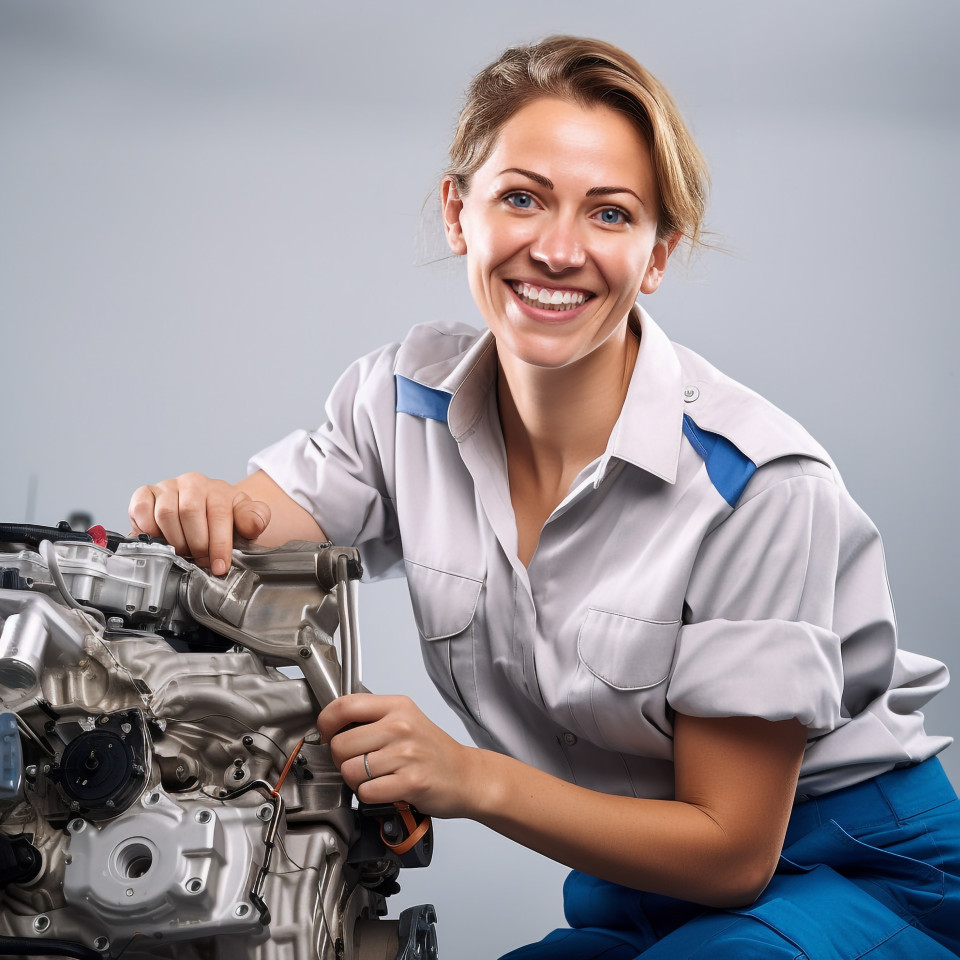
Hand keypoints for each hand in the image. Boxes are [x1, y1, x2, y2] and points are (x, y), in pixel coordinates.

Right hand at [128, 473, 270, 574]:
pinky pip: (140, 508)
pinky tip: (160, 540)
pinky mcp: (145, 494)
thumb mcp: (245, 519)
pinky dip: (147, 528)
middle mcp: (191, 483)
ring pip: (165, 513)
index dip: (218, 544)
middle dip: (196, 544)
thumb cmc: (224, 517)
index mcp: (217, 489)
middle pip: (189, 512)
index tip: (219, 566)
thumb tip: (253, 524)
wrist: (204, 509)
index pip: (218, 514)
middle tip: (200, 560)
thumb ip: (255, 519)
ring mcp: (167, 487)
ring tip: (183, 552)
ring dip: (174, 540)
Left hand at [318, 693, 480, 818]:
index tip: (325, 734)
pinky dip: (370, 796)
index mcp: (397, 706)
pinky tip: (385, 789)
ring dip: (356, 781)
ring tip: (376, 778)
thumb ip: (372, 718)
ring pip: (350, 771)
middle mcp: (401, 726)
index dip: (325, 722)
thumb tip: (330, 727)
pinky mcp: (410, 782)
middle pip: (340, 744)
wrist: (466, 776)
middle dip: (342, 760)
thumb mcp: (406, 719)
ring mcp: (406, 754)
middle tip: (359, 764)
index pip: (344, 706)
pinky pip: (366, 792)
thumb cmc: (431, 750)